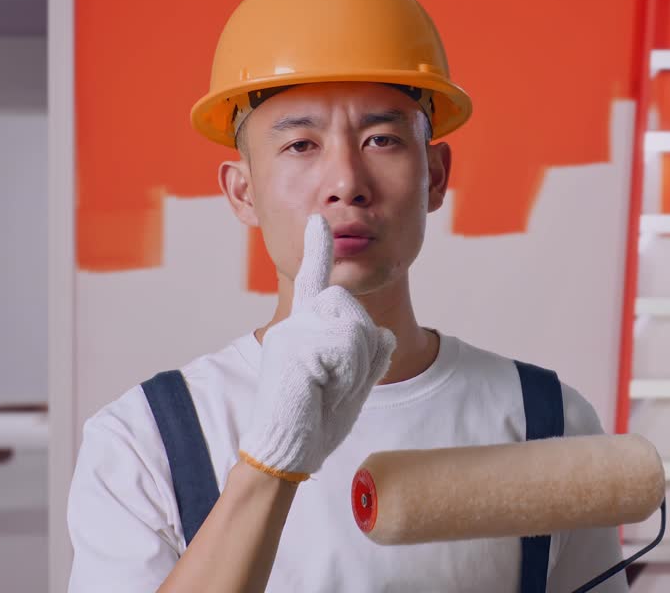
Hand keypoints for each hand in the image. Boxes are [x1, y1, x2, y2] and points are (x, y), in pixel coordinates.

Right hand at [238, 214, 395, 480]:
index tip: (318, 221)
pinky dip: (346, 374)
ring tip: (329, 388)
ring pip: (352, 327)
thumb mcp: (351, 383)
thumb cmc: (317, 418)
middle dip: (360, 346)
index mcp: (305, 327)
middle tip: (339, 382)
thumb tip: (383, 334)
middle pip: (350, 308)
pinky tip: (321, 391)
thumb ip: (367, 354)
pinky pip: (344, 347)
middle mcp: (294, 323)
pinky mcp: (292, 347)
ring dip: (355, 364)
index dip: (317, 249)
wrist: (286, 448)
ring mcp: (291, 333)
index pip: (314, 281)